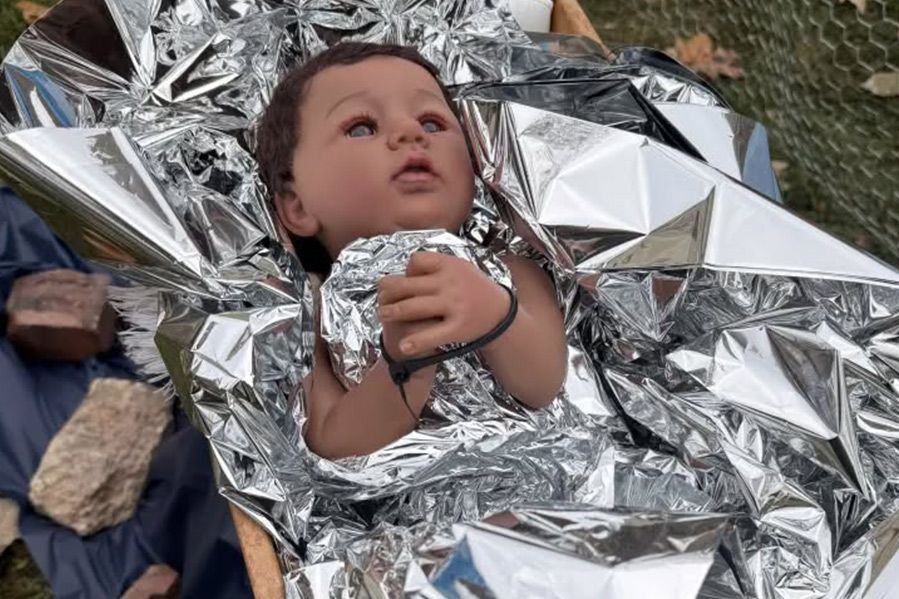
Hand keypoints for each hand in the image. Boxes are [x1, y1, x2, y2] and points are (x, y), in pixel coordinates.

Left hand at [377, 251, 510, 358]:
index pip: (416, 261)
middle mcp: (449, 283)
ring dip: (392, 312)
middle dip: (388, 293)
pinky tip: (404, 346)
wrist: (501, 313)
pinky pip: (432, 334)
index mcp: (450, 265)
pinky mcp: (458, 327)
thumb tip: (407, 267)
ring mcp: (453, 305)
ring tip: (383, 315)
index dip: (406, 271)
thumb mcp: (461, 268)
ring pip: (413, 308)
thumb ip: (437, 266)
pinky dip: (416, 341)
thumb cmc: (476, 289)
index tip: (407, 280)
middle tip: (380, 299)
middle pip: (407, 285)